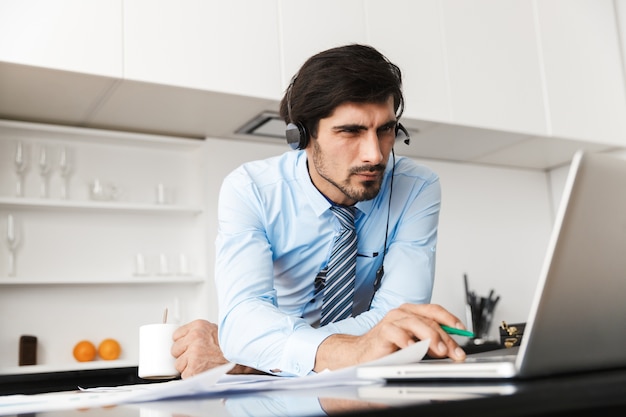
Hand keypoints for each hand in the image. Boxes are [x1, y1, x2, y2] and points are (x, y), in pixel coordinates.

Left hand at [172, 319, 228, 378]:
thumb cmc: (229, 348)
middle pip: (175, 349)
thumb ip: (197, 334)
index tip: (188, 347)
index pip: (176, 335)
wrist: (240, 361)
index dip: (183, 343)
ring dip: (188, 367)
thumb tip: (184, 340)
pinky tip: (203, 371)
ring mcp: (193, 354)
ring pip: (178, 364)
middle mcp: (194, 338)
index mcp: (199, 326)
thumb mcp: (213, 331)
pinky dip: (192, 376)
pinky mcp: (193, 369)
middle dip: (184, 355)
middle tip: (198, 357)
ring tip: (202, 364)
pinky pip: (184, 375)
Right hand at [314, 303, 466, 371]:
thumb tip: (452, 348)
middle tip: (454, 352)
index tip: (463, 331)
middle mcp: (402, 312)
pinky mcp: (382, 331)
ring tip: (439, 351)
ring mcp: (392, 320)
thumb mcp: (415, 343)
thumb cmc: (388, 347)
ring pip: (416, 323)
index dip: (450, 319)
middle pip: (429, 320)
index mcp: (412, 312)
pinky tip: (413, 349)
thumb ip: (431, 342)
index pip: (435, 310)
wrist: (363, 353)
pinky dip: (407, 340)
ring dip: (430, 338)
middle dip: (445, 337)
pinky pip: (396, 333)